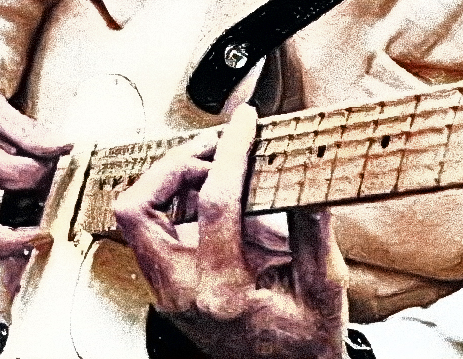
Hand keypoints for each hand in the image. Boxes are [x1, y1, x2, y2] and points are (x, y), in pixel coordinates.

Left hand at [113, 105, 348, 358]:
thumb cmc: (306, 343)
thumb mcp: (325, 285)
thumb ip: (313, 227)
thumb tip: (305, 173)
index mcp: (224, 292)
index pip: (214, 204)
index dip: (230, 152)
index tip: (244, 125)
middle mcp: (183, 294)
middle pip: (138, 210)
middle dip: (172, 165)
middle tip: (215, 147)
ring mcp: (169, 293)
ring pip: (137, 219)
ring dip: (170, 182)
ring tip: (216, 168)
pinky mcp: (168, 288)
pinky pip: (153, 232)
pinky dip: (177, 203)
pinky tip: (214, 195)